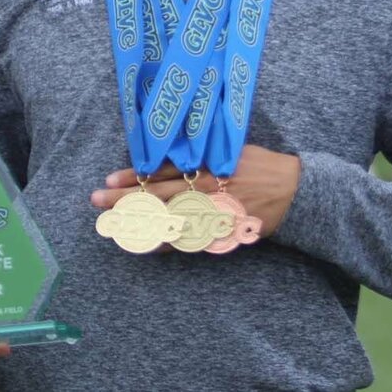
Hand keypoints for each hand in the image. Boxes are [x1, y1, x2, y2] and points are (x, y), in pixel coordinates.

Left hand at [90, 145, 301, 237]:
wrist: (295, 190)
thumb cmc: (258, 165)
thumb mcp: (228, 149)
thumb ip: (199, 152)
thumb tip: (166, 151)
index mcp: (204, 163)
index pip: (161, 170)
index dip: (133, 176)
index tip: (108, 180)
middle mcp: (205, 186)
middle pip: (157, 194)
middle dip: (124, 199)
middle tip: (97, 201)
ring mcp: (212, 210)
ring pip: (168, 218)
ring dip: (138, 221)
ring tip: (111, 224)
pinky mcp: (222, 229)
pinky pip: (188, 238)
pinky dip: (166, 242)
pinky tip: (145, 243)